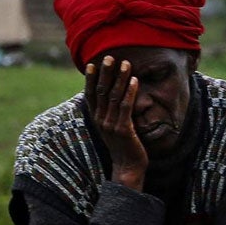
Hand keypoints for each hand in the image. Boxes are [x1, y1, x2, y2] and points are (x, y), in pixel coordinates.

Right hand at [84, 54, 147, 189]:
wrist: (127, 167)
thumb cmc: (122, 145)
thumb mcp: (112, 126)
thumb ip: (110, 112)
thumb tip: (112, 94)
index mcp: (96, 118)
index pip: (91, 94)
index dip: (90, 78)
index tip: (93, 63)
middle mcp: (101, 120)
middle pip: (101, 92)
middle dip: (105, 73)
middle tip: (109, 57)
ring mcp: (111, 125)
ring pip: (114, 97)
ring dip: (119, 78)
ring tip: (125, 63)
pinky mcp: (123, 129)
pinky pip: (126, 107)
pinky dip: (130, 92)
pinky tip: (134, 80)